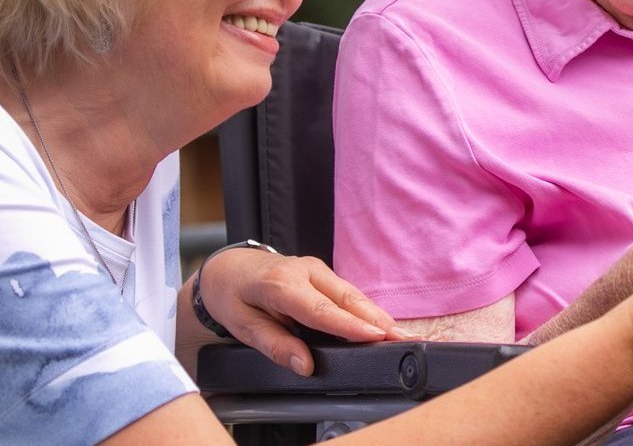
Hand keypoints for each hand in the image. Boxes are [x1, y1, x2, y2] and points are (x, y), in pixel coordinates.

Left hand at [191, 248, 415, 375]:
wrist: (228, 268)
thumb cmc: (232, 296)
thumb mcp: (241, 325)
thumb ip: (274, 344)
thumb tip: (304, 365)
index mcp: (280, 283)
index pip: (320, 309)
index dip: (349, 324)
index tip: (376, 335)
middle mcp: (304, 271)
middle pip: (347, 298)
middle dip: (378, 319)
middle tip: (404, 339)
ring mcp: (317, 269)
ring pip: (353, 294)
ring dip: (378, 316)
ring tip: (403, 336)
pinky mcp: (324, 275)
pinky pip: (349, 294)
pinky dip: (368, 310)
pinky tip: (384, 326)